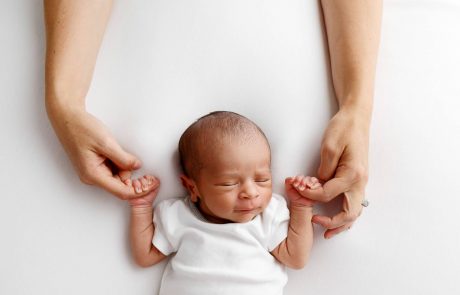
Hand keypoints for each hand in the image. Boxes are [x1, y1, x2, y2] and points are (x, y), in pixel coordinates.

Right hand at [48, 107, 156, 198]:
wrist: (67, 117)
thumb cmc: (82, 127)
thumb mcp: (106, 142)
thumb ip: (123, 158)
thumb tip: (137, 167)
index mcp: (93, 175)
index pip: (121, 192)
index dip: (139, 190)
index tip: (152, 184)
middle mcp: (92, 177)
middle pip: (120, 185)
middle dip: (134, 178)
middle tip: (144, 164)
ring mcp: (92, 172)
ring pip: (117, 177)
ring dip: (126, 167)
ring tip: (122, 149)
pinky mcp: (94, 165)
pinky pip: (112, 169)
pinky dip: (120, 163)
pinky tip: (118, 151)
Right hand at [127, 176, 159, 206]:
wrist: (143, 204)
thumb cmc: (148, 197)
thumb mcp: (155, 189)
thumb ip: (156, 183)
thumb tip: (156, 178)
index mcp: (147, 180)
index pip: (147, 176)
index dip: (149, 180)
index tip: (150, 185)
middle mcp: (140, 181)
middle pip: (141, 178)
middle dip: (144, 184)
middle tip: (145, 189)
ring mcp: (134, 184)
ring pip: (135, 181)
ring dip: (138, 186)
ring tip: (139, 192)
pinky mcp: (128, 186)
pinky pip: (128, 182)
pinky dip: (130, 185)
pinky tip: (134, 190)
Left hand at [284, 176, 317, 207]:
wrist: (300, 204)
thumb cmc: (294, 197)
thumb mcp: (288, 189)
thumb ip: (288, 181)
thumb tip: (291, 178)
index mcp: (299, 179)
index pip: (300, 176)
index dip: (298, 179)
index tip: (295, 185)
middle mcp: (306, 181)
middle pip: (307, 178)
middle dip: (303, 182)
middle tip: (301, 188)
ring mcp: (312, 184)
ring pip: (313, 180)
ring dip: (309, 183)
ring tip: (307, 187)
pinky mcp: (317, 188)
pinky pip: (318, 184)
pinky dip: (315, 185)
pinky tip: (311, 188)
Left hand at [309, 108, 369, 238]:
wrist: (357, 118)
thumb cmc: (344, 128)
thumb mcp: (329, 147)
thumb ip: (323, 170)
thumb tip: (317, 185)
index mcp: (352, 174)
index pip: (326, 194)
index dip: (309, 195)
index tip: (297, 190)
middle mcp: (360, 181)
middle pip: (349, 212)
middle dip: (333, 223)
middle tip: (317, 226)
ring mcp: (361, 181)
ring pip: (355, 211)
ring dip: (342, 223)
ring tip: (328, 232)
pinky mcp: (357, 178)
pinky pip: (353, 202)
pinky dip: (345, 212)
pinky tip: (335, 215)